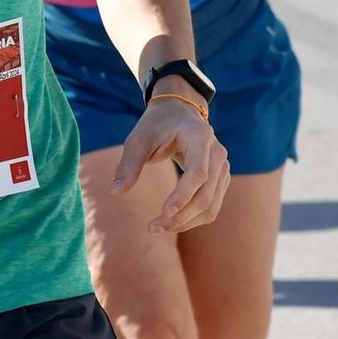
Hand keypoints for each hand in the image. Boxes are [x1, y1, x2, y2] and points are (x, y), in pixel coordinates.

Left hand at [111, 94, 230, 233]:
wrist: (178, 111)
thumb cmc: (156, 124)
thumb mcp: (138, 139)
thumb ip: (128, 165)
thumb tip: (114, 193)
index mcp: (200, 138)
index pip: (198, 174)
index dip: (183, 196)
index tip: (163, 213)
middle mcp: (218, 153)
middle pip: (206, 195)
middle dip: (181, 216)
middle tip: (152, 227)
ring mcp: (223, 167)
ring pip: (211, 206)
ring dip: (186, 222)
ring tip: (158, 227)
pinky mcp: (221, 179)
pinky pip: (211, 206)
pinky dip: (192, 218)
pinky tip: (171, 221)